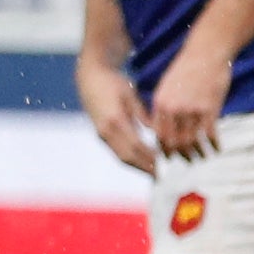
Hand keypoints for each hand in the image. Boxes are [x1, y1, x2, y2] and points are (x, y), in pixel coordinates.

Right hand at [75, 56, 156, 174]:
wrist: (90, 77)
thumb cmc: (114, 83)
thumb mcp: (131, 96)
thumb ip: (143, 115)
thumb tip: (157, 132)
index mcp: (115, 120)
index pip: (135, 145)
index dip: (148, 158)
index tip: (163, 165)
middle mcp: (105, 130)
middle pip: (126, 156)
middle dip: (143, 167)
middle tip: (160, 176)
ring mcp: (101, 133)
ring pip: (120, 156)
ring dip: (136, 166)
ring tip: (153, 172)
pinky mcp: (101, 134)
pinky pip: (117, 151)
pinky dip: (130, 159)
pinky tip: (142, 162)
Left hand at [148, 45, 232, 160]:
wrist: (206, 53)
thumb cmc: (187, 67)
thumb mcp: (167, 85)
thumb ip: (163, 105)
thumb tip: (161, 125)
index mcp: (161, 103)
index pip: (159, 134)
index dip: (165, 149)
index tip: (171, 157)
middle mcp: (174, 109)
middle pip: (175, 142)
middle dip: (181, 155)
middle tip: (187, 161)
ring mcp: (192, 109)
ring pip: (192, 141)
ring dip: (198, 153)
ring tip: (202, 157)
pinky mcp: (210, 108)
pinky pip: (211, 134)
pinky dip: (214, 144)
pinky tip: (217, 149)